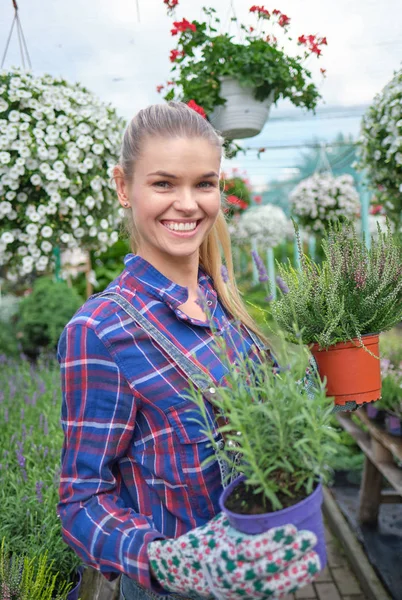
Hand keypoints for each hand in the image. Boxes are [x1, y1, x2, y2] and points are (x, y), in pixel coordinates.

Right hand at [147, 512, 320, 598]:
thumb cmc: (214, 538)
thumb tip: (271, 493)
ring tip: (316, 559)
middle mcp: (234, 575)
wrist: (195, 569)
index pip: (253, 549)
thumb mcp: (223, 524)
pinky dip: (292, 583)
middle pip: (267, 568)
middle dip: (292, 554)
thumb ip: (243, 516)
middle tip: (310, 538)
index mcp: (225, 553)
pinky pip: (275, 593)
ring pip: (274, 586)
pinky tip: (307, 572)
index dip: (274, 540)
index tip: (292, 528)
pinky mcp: (251, 598)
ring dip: (298, 573)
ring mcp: (244, 591)